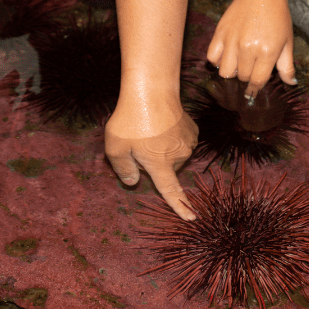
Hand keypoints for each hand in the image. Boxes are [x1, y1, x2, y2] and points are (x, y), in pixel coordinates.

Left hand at [105, 100, 198, 220]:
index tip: (192, 217)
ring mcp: (188, 141)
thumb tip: (132, 182)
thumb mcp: (115, 148)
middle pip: (166, 167)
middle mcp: (179, 156)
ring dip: (162, 147)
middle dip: (153, 160)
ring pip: (173, 153)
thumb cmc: (130, 120)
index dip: (180, 206)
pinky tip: (161, 123)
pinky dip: (171, 136)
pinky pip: (180, 140)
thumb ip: (123, 169)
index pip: (171, 191)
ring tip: (148, 128)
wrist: (152, 90)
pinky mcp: (192, 129)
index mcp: (161, 165)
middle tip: (137, 142)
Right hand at [207, 0, 295, 98]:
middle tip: (252, 67)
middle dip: (247, 77)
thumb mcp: (287, 41)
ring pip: (225, 72)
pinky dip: (218, 61)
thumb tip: (291, 83)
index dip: (256, 88)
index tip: (255, 89)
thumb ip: (287, 65)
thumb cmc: (277, 16)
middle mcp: (248, 48)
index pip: (257, 81)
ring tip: (239, 63)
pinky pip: (212, 57)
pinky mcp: (220, 33)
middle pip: (242, 77)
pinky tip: (227, 56)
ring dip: (232, 72)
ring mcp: (232, 41)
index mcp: (267, 51)